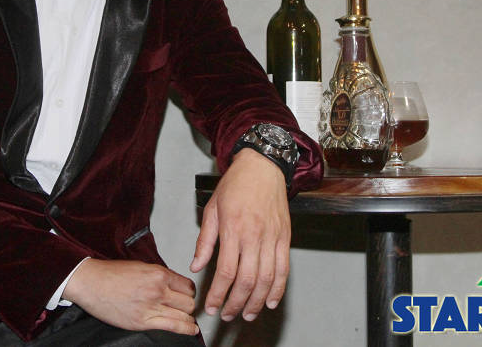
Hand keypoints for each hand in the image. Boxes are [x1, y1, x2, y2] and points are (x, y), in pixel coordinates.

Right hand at [62, 259, 199, 335]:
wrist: (92, 283)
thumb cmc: (111, 274)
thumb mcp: (141, 266)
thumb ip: (159, 275)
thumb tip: (173, 284)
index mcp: (158, 274)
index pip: (187, 285)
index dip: (188, 291)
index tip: (187, 294)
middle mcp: (157, 290)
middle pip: (189, 301)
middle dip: (188, 304)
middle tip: (184, 306)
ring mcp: (151, 307)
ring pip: (185, 314)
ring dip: (187, 317)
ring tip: (188, 318)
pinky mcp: (143, 322)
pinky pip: (173, 326)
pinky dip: (186, 329)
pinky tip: (191, 329)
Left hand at [190, 148, 290, 321]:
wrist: (262, 166)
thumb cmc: (236, 184)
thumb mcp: (212, 208)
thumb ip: (205, 241)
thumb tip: (196, 266)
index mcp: (232, 228)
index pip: (225, 271)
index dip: (218, 293)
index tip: (211, 306)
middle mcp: (254, 235)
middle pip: (247, 280)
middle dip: (236, 303)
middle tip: (228, 315)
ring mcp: (272, 237)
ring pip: (267, 279)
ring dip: (257, 301)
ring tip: (248, 314)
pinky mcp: (284, 237)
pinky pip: (284, 269)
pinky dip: (278, 288)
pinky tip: (271, 301)